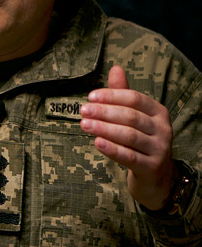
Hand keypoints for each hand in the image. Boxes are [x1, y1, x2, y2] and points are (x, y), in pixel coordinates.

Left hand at [80, 65, 175, 210]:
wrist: (156, 178)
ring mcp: (159, 149)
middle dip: (104, 112)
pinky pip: (129, 156)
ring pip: (129, 135)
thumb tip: (115, 68)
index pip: (134, 98)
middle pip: (130, 116)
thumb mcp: (134, 117)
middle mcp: (163, 129)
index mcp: (158, 112)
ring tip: (84, 125)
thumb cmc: (140, 142)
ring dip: (104, 129)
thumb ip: (123, 94)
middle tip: (83, 111)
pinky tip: (96, 143)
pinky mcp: (151, 168)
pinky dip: (112, 148)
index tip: (90, 97)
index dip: (111, 96)